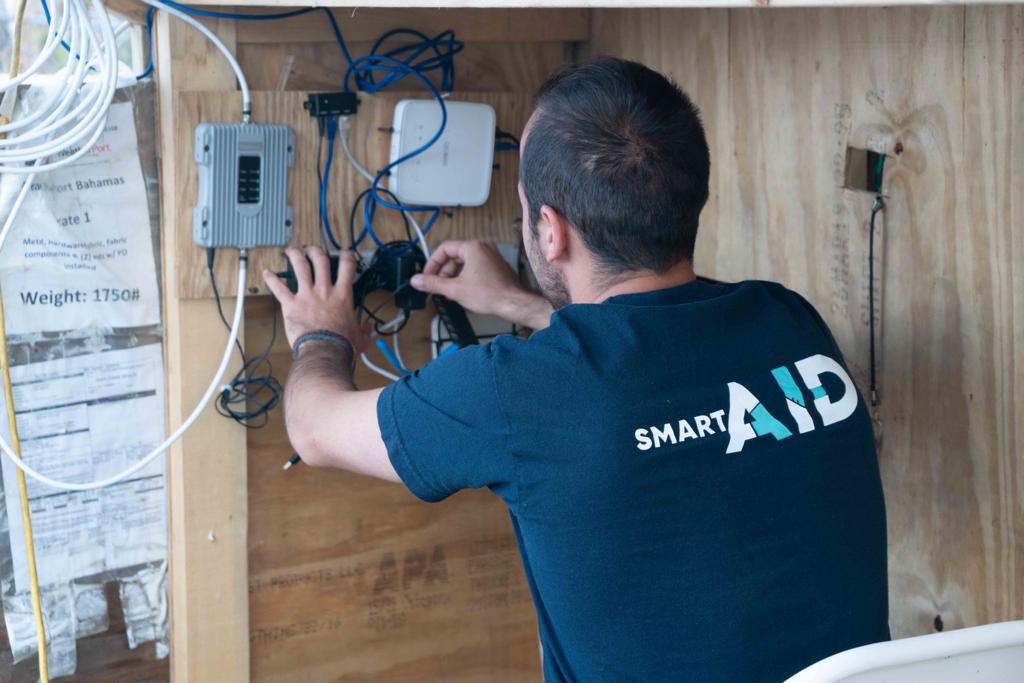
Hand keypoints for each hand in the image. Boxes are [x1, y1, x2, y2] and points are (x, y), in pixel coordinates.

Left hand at [262, 246, 370, 351]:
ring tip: (292, 250)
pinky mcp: (291, 304)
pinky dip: (271, 279)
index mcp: (342, 295)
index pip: (346, 267)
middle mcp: (324, 290)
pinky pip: (279, 288)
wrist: (324, 350)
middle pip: (320, 261)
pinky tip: (266, 272)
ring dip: (295, 255)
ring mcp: (307, 295)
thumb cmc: (341, 344)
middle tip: (312, 250)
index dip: (346, 256)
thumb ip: (363, 330)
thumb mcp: (359, 336)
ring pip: (300, 267)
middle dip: (315, 251)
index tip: (343, 252)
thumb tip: (368, 329)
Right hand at [410, 240, 551, 329]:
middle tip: (436, 285)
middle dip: (443, 271)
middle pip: (454, 256)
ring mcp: (491, 256)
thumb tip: (416, 280)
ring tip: (448, 291)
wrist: (514, 304)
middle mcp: (483, 248)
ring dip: (453, 275)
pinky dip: (465, 276)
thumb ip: (433, 283)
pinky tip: (462, 291)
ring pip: (465, 262)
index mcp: (472, 247)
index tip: (427, 275)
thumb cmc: (491, 294)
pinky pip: (475, 267)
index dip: (432, 263)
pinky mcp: (496, 266)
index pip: (444, 249)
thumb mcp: (454, 289)